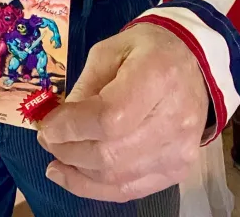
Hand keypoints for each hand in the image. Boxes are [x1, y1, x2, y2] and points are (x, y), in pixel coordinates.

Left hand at [37, 23, 208, 201]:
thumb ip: (85, 87)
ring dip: (78, 174)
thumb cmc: (146, 50)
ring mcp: (180, 150)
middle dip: (69, 151)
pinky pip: (131, 189)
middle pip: (111, 153)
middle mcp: (174, 119)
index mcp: (157, 76)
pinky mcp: (179, 170)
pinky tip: (74, 176)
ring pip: (118, 177)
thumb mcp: (109, 52)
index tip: (47, 126)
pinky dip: (97, 188)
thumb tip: (59, 124)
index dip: (72, 127)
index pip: (109, 117)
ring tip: (55, 162)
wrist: (192, 64)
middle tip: (47, 141)